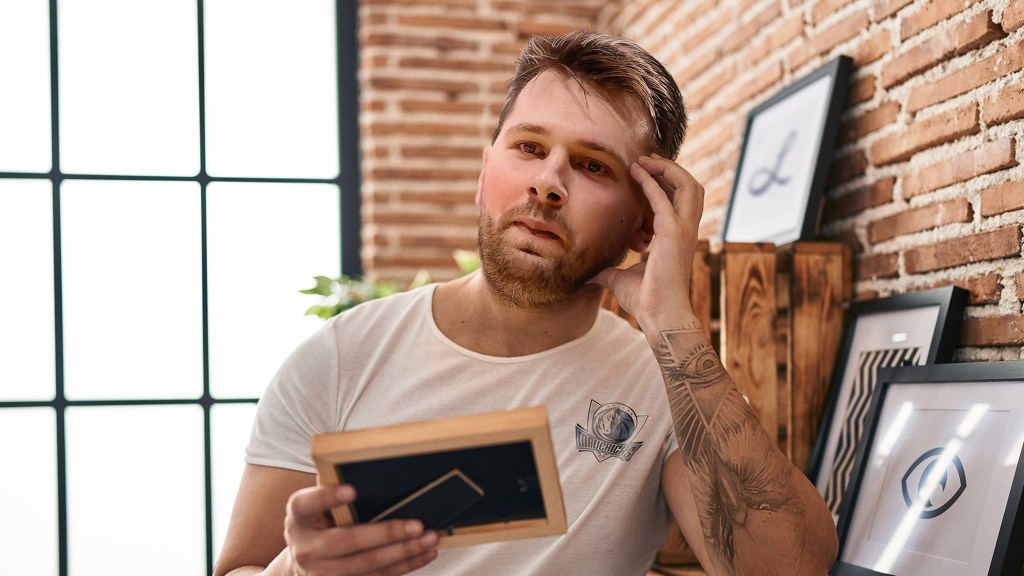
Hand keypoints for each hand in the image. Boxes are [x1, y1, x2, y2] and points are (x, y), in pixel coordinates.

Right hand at [284, 484, 438, 575]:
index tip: (352, 490)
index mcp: (298, 518)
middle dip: (385, 533)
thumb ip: (333, 487)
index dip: (327, 497)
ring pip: (367, 564)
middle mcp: (305, 548)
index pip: (305, 504)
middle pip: (347, 540)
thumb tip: (362, 456)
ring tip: (429, 539)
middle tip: (416, 525)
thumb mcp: (316, 506)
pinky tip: (423, 554)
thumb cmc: (319, 523)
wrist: (305, 564)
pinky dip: (404, 566)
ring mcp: (321, 573)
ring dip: (403, 552)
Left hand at [592, 153, 704, 329]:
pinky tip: (637, 172)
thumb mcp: (621, 280)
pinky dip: (651, 182)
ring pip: (688, 186)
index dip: (665, 184)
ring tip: (646, 160)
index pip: (679, 201)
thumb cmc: (646, 301)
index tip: (645, 173)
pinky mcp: (674, 233)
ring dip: (667, 169)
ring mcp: (683, 231)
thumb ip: (609, 271)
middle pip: (691, 188)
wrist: (659, 317)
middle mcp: (685, 231)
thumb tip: (591, 273)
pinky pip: (663, 198)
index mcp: (677, 238)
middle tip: (648, 160)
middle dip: (672, 170)